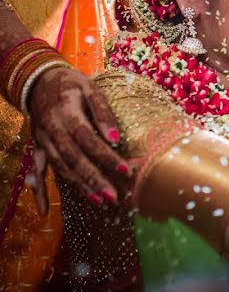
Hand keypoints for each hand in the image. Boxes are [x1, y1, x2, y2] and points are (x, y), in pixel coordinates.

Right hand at [24, 66, 128, 214]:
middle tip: (113, 197)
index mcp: (66, 115)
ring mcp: (41, 141)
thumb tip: (116, 139)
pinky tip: (44, 213)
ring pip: (60, 168)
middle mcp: (51, 131)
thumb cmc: (71, 84)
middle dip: (94, 180)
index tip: (127, 171)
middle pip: (74, 159)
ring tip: (99, 201)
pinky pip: (36, 172)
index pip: (89, 140)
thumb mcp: (90, 89)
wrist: (38, 80)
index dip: (107, 157)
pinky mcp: (36, 147)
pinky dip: (38, 193)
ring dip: (79, 187)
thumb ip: (103, 112)